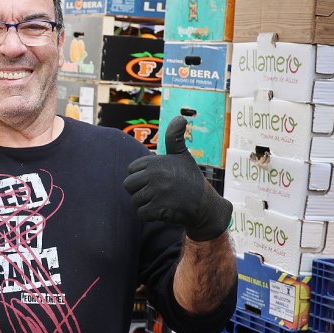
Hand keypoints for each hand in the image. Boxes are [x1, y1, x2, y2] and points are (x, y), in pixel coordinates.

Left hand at [123, 116, 231, 241]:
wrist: (205, 205)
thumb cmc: (190, 179)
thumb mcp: (182, 155)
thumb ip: (175, 138)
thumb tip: (180, 117)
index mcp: (156, 161)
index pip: (131, 170)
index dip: (142, 177)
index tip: (158, 179)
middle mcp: (156, 174)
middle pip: (128, 185)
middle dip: (140, 191)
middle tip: (158, 192)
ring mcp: (157, 192)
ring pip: (135, 200)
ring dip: (146, 204)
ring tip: (163, 200)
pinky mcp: (159, 209)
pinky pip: (141, 214)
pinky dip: (150, 215)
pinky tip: (164, 210)